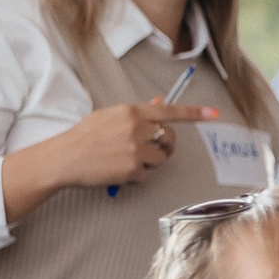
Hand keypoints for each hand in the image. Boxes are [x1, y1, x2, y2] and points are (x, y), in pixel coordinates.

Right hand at [3, 100, 221, 219]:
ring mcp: (135, 150)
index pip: (169, 111)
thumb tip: (159, 102)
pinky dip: (137, 176)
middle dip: (166, 145)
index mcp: (131, 112)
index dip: (193, 113)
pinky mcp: (132, 170)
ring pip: (161, 158)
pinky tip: (119, 171)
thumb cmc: (85, 136)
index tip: (213, 114)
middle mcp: (136, 129)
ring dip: (151, 162)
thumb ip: (137, 112)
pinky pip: (147, 175)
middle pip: (169, 138)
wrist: (65, 158)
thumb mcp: (110, 116)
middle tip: (151, 148)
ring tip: (128, 160)